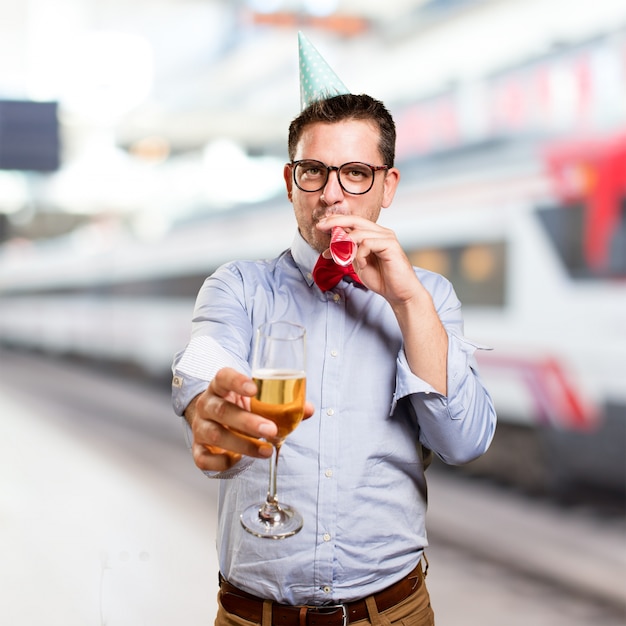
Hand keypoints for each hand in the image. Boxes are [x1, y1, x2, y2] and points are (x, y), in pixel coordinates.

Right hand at [186, 367, 313, 471]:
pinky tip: (239, 461)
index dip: (237, 381)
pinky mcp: (197, 448)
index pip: (223, 377)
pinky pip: (203, 459)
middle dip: (248, 422)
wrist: (211, 418)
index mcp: (220, 387)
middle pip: (222, 410)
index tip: (255, 388)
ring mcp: (200, 427)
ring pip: (215, 435)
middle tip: (271, 429)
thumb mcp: (256, 400)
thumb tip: (307, 409)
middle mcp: (206, 405)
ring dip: (242, 444)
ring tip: (266, 451)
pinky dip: (222, 462)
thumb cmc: (239, 406)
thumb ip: (281, 404)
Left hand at [317, 215, 419, 304]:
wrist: (399, 293)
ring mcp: (387, 237)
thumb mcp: (358, 263)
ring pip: (359, 232)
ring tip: (342, 259)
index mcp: (374, 234)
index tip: (320, 226)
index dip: (336, 221)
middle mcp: (381, 232)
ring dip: (345, 246)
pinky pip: (367, 243)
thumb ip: (348, 253)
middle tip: (320, 227)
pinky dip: (359, 255)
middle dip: (335, 223)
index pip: (353, 221)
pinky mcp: (390, 245)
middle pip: (355, 220)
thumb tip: (330, 247)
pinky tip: (361, 265)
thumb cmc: (382, 279)